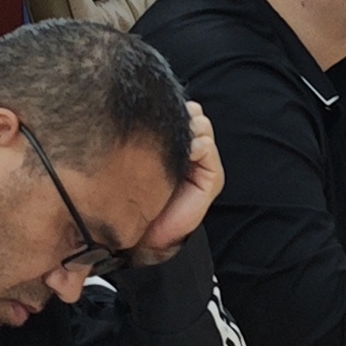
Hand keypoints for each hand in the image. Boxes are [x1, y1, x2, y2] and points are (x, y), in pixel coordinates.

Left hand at [136, 101, 223, 263]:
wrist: (150, 237)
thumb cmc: (139, 203)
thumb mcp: (136, 167)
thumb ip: (141, 144)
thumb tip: (133, 116)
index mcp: (174, 146)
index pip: (179, 113)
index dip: (170, 107)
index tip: (152, 107)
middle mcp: (192, 151)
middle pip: (193, 114)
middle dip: (181, 113)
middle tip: (164, 121)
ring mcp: (204, 163)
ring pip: (202, 126)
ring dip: (189, 126)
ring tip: (174, 138)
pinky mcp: (212, 177)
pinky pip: (207, 148)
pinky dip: (196, 144)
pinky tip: (184, 152)